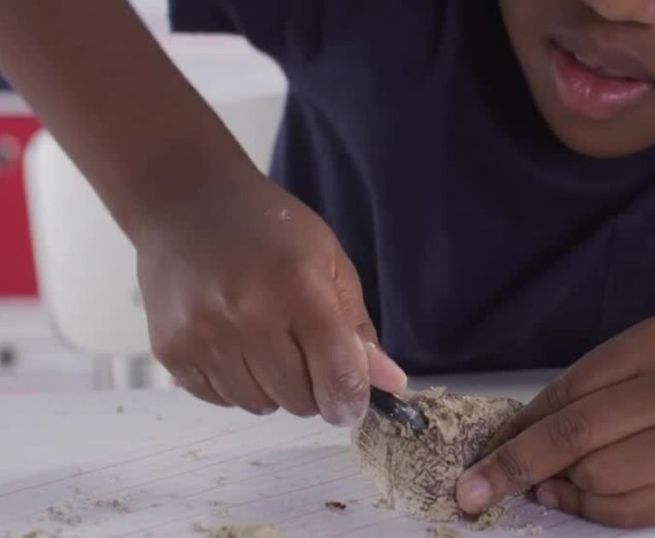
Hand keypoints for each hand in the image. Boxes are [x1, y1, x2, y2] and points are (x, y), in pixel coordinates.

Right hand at [134, 172, 405, 424]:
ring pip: (260, 405)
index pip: (337, 377)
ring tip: (266, 340)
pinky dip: (237, 385)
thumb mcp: (329, 262)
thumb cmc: (268, 229)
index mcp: (298, 288)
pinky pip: (220, 400)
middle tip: (306, 353)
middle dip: (313, 389)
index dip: (352, 401)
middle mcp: (247, 315)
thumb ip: (357, 329)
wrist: (184, 202)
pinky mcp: (169, 351)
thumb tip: (390, 384)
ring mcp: (202, 336)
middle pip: (300, 400)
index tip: (353, 404)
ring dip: (273, 388)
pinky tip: (235, 344)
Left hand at [456, 317, 654, 527]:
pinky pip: (634, 509)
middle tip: (474, 490)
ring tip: (548, 487)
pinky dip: (594, 510)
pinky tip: (575, 500)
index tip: (481, 453)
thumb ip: (600, 387)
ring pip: (600, 476)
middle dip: (515, 467)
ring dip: (561, 488)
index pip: (568, 390)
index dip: (517, 428)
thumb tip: (526, 432)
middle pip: (575, 435)